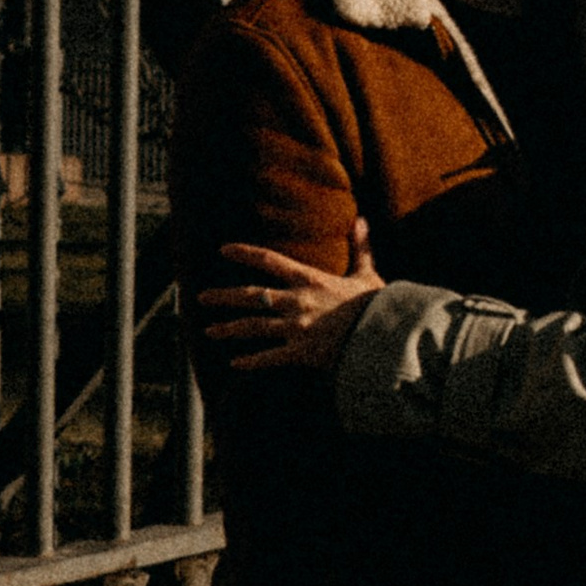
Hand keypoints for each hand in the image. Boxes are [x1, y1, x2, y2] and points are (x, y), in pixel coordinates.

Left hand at [203, 230, 383, 372]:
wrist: (384, 337)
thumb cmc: (377, 306)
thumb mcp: (367, 274)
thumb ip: (361, 248)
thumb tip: (362, 221)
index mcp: (310, 279)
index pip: (269, 260)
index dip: (244, 253)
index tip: (223, 250)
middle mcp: (297, 301)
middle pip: (251, 295)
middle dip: (223, 296)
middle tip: (200, 298)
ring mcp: (296, 328)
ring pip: (253, 327)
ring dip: (229, 329)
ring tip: (209, 331)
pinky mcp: (301, 353)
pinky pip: (269, 358)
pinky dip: (251, 362)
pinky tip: (235, 364)